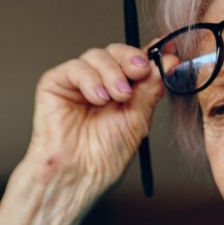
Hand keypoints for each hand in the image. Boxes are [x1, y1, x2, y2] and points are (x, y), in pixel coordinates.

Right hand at [22, 44, 164, 194]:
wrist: (79, 173)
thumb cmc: (104, 155)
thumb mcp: (138, 118)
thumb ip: (151, 87)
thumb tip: (169, 60)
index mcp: (121, 90)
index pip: (135, 61)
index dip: (150, 53)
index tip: (166, 51)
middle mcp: (99, 83)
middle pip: (116, 51)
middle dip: (131, 59)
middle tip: (140, 72)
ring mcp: (76, 82)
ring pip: (97, 55)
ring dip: (112, 73)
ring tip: (117, 97)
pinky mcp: (54, 84)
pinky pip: (75, 67)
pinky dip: (91, 80)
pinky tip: (98, 99)